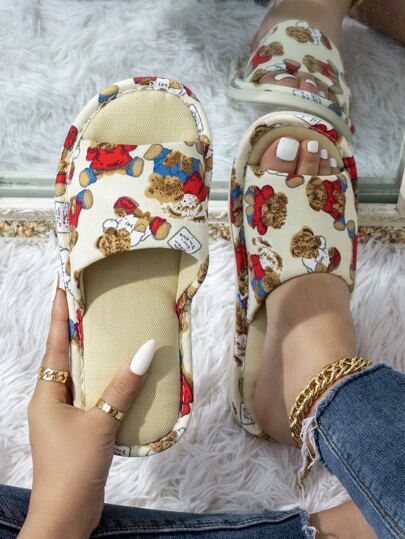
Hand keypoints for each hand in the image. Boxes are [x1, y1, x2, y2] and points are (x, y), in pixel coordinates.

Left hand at [19, 288, 154, 538]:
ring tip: (114, 336)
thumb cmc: (74, 466)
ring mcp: (63, 418)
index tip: (62, 288)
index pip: (55, 345)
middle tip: (95, 306)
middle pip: (67, 358)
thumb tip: (145, 350)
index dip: (59, 316)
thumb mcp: (101, 422)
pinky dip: (107, 386)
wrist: (67, 515)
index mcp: (47, 394)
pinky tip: (125, 379)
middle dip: (79, 333)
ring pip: (82, 379)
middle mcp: (51, 401)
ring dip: (96, 360)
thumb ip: (123, 386)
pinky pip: (93, 399)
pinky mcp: (78, 431)